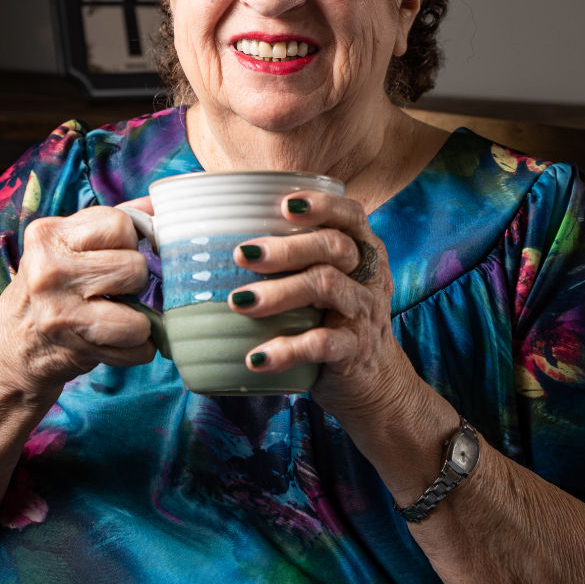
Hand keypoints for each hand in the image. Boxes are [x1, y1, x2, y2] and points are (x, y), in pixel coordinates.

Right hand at [0, 205, 155, 402]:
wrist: (11, 346)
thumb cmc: (51, 287)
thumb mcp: (69, 245)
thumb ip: (112, 221)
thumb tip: (159, 203)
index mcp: (49, 234)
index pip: (120, 224)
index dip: (128, 242)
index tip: (113, 255)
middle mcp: (49, 269)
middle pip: (135, 267)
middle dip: (135, 282)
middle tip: (114, 290)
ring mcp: (59, 310)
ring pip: (140, 315)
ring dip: (139, 321)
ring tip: (117, 316)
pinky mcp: (73, 347)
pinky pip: (137, 347)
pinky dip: (136, 349)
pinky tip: (113, 341)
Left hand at [228, 190, 422, 421]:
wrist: (371, 379)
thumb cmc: (331, 318)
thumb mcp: (325, 283)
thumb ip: (294, 260)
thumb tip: (213, 245)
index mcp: (362, 251)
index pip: (351, 216)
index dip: (322, 206)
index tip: (285, 205)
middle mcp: (368, 276)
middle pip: (334, 247)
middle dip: (287, 248)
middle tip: (242, 254)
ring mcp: (364, 313)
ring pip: (327, 287)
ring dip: (279, 292)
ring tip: (239, 302)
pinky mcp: (355, 351)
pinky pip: (322, 344)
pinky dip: (287, 350)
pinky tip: (256, 357)